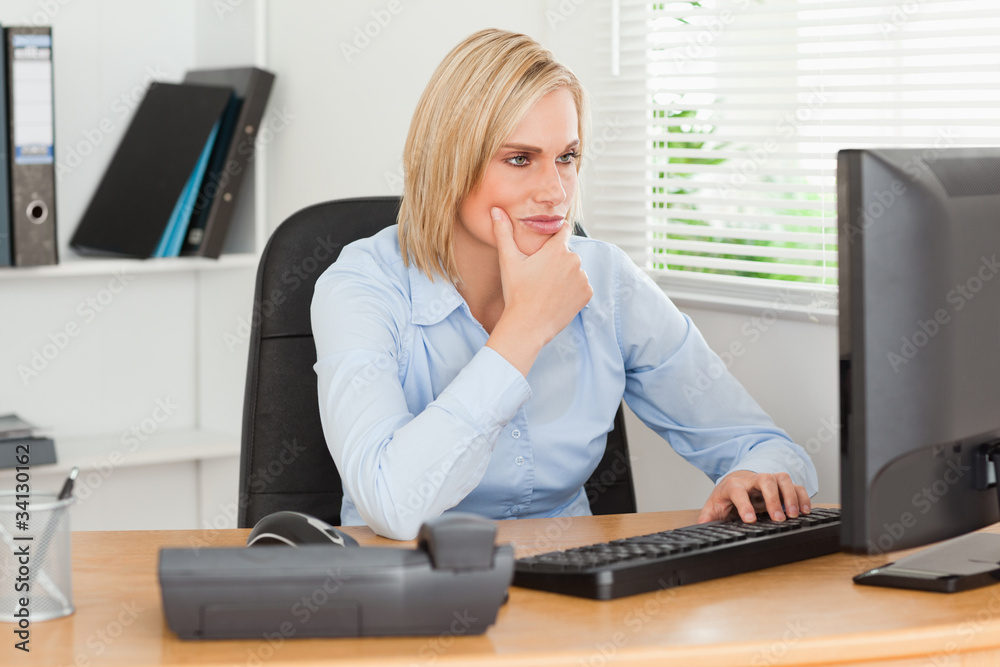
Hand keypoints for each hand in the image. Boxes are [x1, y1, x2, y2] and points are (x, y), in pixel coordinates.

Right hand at [485, 207, 592, 374]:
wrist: (528, 326)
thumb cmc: (516, 293)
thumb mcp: (508, 261)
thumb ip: (503, 232)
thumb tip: (495, 209)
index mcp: (557, 249)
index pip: (564, 228)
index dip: (555, 233)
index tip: (547, 241)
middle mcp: (575, 260)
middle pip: (567, 253)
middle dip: (556, 260)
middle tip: (539, 275)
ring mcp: (583, 278)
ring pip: (574, 270)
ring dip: (564, 275)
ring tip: (546, 288)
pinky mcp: (587, 293)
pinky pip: (581, 286)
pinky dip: (572, 290)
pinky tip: (556, 297)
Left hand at [696, 470, 810, 523]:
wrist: (737, 480)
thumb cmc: (727, 495)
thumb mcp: (714, 506)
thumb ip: (707, 517)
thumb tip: (700, 527)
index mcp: (734, 485)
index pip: (738, 491)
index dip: (744, 505)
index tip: (750, 520)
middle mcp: (753, 479)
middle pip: (764, 480)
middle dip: (772, 498)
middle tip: (778, 518)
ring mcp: (769, 479)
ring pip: (782, 478)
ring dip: (790, 496)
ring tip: (794, 515)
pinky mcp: (781, 484)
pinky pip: (795, 485)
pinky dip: (802, 496)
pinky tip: (805, 511)